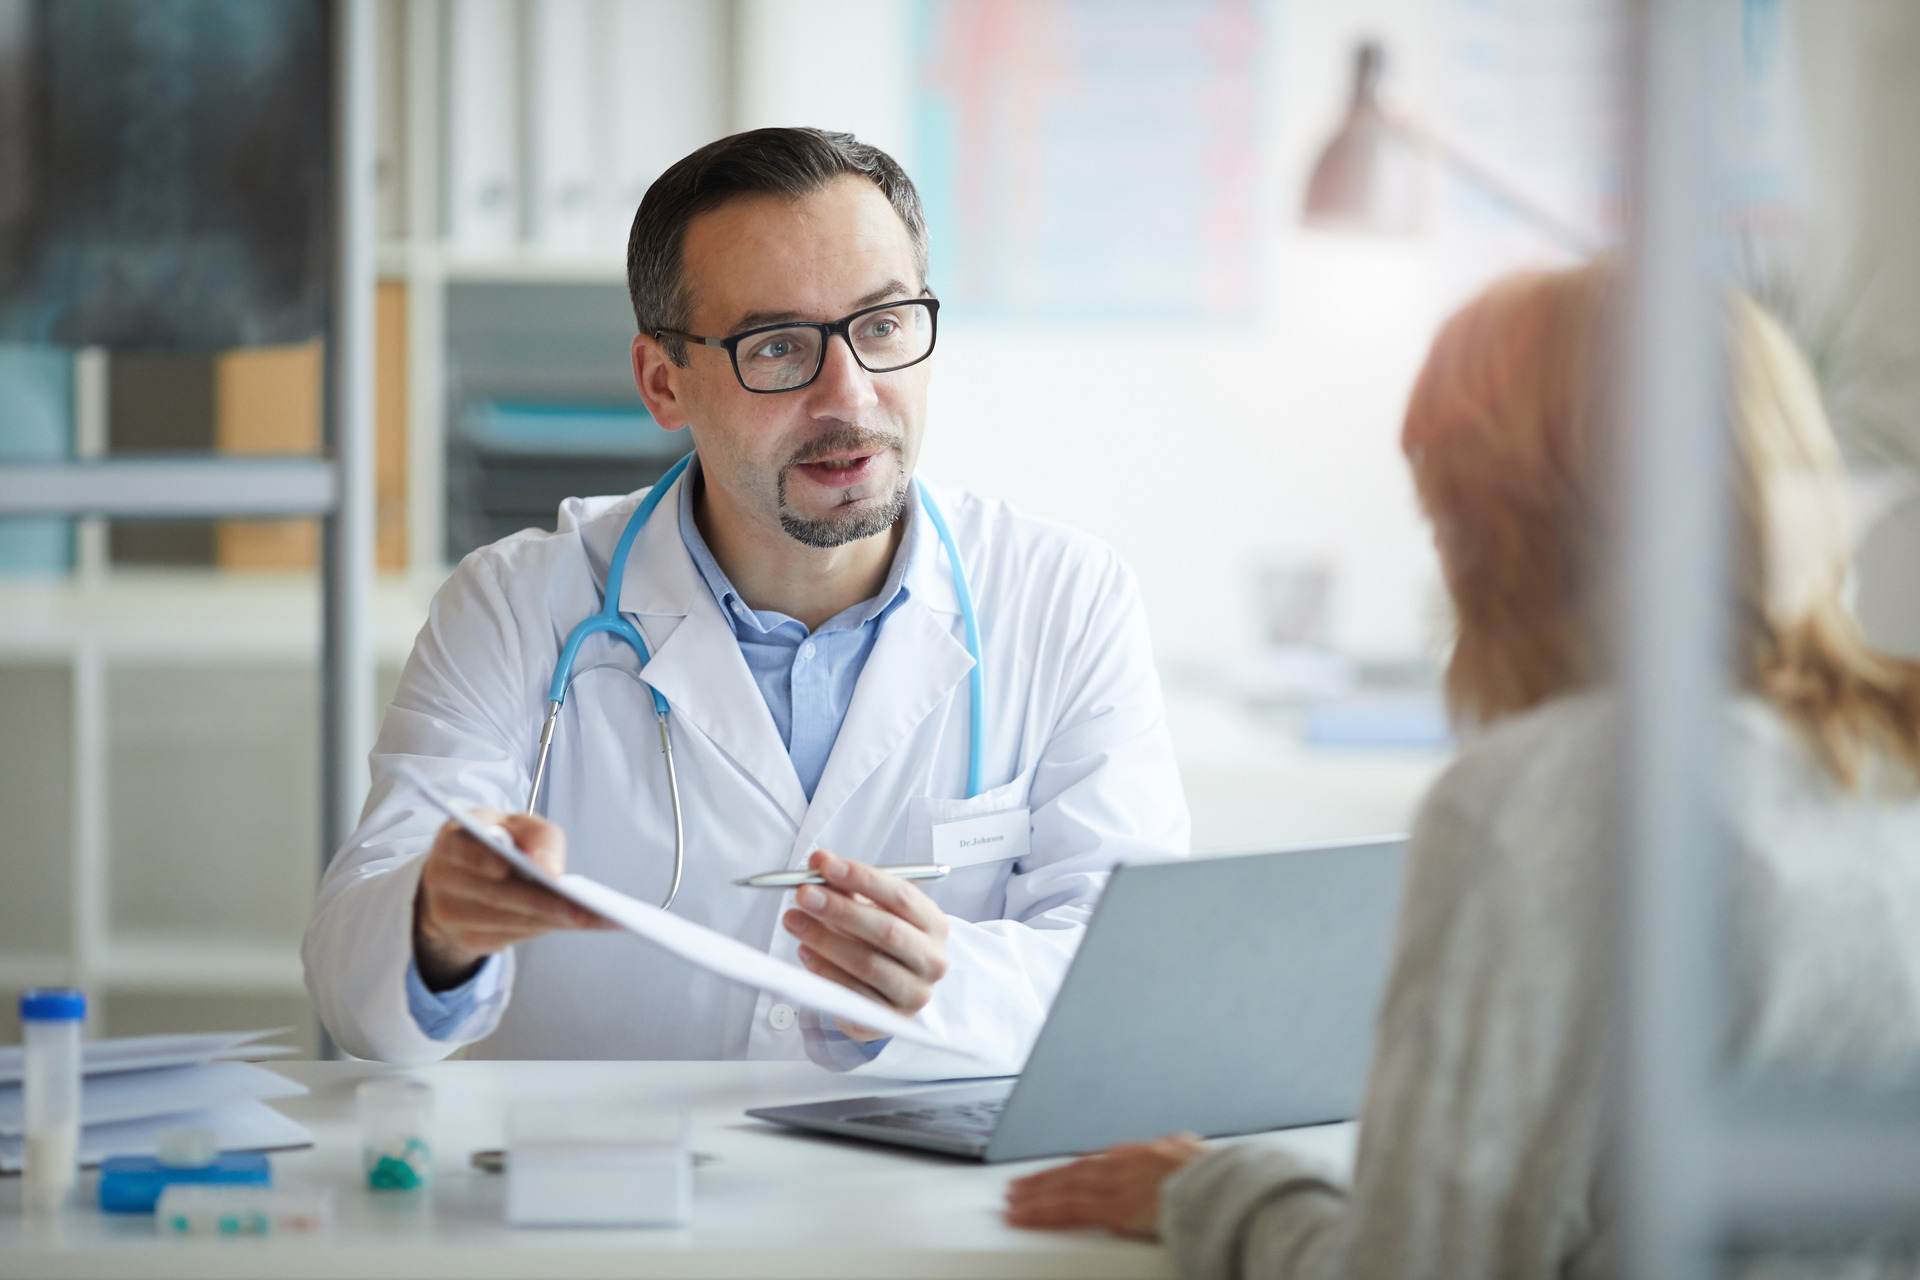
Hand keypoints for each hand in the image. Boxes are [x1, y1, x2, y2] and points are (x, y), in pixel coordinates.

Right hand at [412, 810, 610, 989]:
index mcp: (454, 836)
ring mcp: (447, 910)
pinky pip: (501, 938)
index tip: (503, 867)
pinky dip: (534, 931)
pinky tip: (562, 925)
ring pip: (500, 920)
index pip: (458, 845)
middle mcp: (441, 873)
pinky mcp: (462, 937)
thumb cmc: (501, 843)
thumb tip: (551, 871)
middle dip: (538, 901)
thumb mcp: (521, 827)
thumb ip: (539, 837)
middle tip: (576, 909)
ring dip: (542, 920)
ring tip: (580, 919)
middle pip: (491, 892)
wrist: (467, 876)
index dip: (479, 858)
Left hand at [783, 850, 949, 1039]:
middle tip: (804, 894)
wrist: (889, 995)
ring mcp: (914, 993)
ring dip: (825, 939)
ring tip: (794, 921)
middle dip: (840, 910)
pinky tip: (805, 952)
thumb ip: (844, 883)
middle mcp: (932, 960)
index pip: (901, 896)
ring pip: (868, 964)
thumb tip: (818, 859)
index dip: (863, 878)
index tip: (827, 866)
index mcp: (934, 925)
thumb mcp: (867, 908)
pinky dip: (825, 971)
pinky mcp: (889, 1020)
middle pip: (887, 931)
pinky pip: (854, 994)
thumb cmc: (879, 943)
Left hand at [1003, 1134, 1205, 1237]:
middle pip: (1071, 1173)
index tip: (1050, 1176)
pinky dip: (1042, 1213)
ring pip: (1063, 1191)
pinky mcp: (1114, 1208)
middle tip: (1015, 1189)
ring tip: (1012, 1205)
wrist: (1222, 1186)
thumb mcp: (1193, 1152)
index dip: (1067, 1171)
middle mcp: (1120, 1165)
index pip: (1092, 1163)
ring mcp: (1115, 1186)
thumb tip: (1180, 1143)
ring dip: (1034, 1197)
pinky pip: (1069, 1211)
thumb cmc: (1214, 1176)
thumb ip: (1178, 1149)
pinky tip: (1024, 1217)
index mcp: (1138, 1154)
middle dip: (1042, 1182)